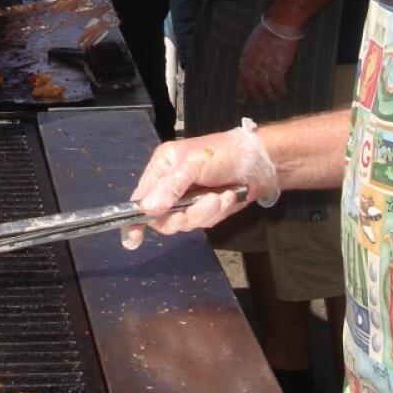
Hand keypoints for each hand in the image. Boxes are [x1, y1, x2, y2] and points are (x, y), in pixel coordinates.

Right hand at [123, 121, 279, 248]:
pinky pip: (203, 222)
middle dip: (182, 216)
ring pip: (184, 222)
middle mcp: (171, 186)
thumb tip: (147, 209)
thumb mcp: (193, 164)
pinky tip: (228, 197)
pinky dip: (216, 212)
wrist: (260, 162)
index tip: (133, 239)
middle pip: (161, 217)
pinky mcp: (205, 211)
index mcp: (162, 168)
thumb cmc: (223, 153)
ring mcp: (188, 201)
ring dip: (204, 212)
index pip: (140, 197)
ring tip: (221, 196)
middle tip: (198, 206)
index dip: (135, 219)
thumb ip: (170, 187)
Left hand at [236, 17, 303, 103]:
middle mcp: (253, 67)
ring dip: (269, 97)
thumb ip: (249, 58)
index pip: (240, 81)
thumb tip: (250, 68)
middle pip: (252, 89)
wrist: (280, 24)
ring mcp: (265, 69)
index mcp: (245, 60)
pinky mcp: (278, 69)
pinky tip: (283, 93)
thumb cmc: (267, 31)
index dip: (241, 93)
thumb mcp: (251, 44)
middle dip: (256, 98)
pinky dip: (281, 91)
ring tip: (273, 99)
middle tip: (261, 102)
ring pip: (265, 90)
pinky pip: (278, 86)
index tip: (242, 101)